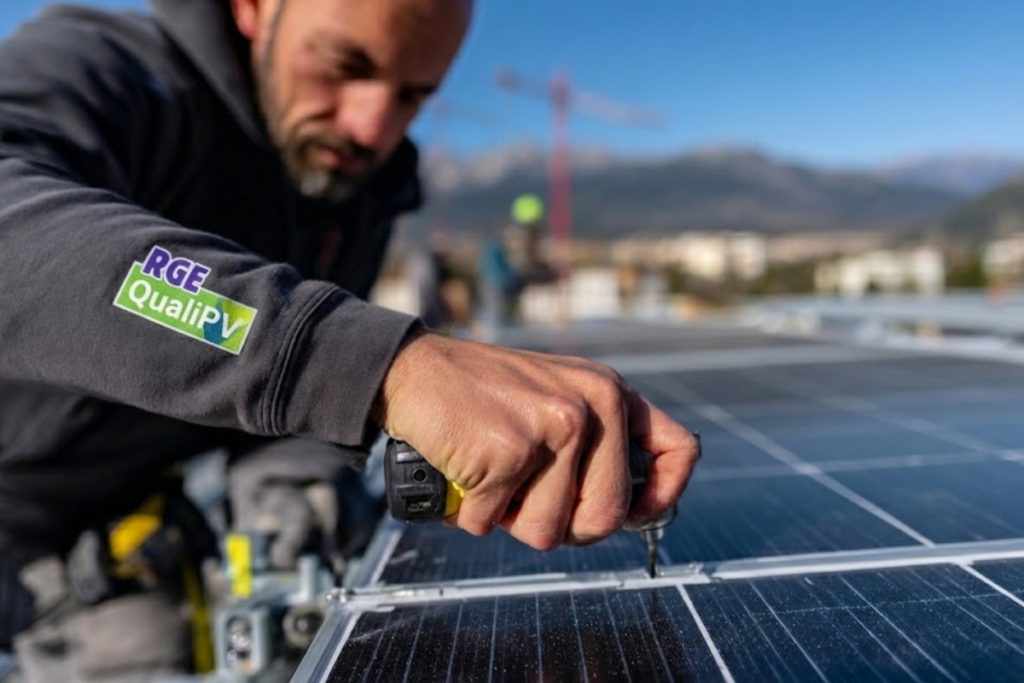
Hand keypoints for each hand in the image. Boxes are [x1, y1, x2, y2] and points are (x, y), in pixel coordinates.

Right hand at [375, 330, 699, 550]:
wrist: (413, 369)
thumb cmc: (480, 391)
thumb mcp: (557, 394)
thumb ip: (594, 438)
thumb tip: (620, 511)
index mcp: (610, 392)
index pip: (679, 448)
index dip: (665, 493)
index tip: (635, 512)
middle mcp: (593, 405)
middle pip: (606, 516)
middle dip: (563, 527)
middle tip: (527, 501)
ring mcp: (555, 427)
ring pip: (548, 531)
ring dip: (509, 519)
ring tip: (492, 475)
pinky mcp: (511, 450)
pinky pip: (494, 523)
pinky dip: (471, 513)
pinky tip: (465, 473)